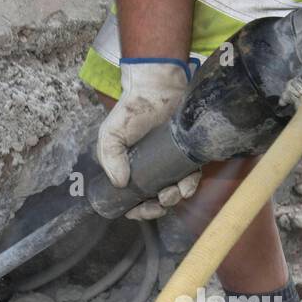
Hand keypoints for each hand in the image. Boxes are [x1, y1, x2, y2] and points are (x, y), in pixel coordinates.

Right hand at [97, 59, 200, 219]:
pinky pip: (191, 179)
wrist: (157, 91)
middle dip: (158, 208)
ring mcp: (170, 167)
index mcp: (130, 171)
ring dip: (174, 199)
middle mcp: (151, 172)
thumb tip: (120, 183)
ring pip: (175, 194)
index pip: (133, 202)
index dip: (138, 211)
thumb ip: (109, 157)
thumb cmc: (132, 112)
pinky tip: (186, 185)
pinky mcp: (187, 159)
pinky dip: (190, 186)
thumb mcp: (111, 134)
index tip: (141, 209)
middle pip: (155, 202)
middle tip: (160, 202)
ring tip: (172, 192)